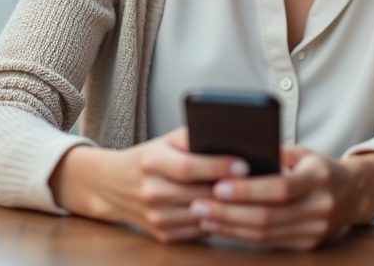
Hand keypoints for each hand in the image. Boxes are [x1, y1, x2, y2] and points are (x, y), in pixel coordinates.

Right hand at [50, 128, 246, 242]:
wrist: (113, 184)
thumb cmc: (151, 157)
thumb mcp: (167, 140)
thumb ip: (195, 138)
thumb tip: (233, 139)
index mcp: (152, 161)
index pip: (189, 167)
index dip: (218, 166)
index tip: (245, 164)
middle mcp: (150, 191)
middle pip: (200, 193)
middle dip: (232, 189)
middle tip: (261, 183)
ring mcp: (155, 217)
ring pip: (203, 215)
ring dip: (229, 208)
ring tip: (253, 197)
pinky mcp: (162, 235)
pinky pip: (198, 230)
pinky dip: (217, 221)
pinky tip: (232, 211)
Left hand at [189, 147, 373, 250]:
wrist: (353, 193)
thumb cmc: (318, 167)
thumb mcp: (303, 153)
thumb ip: (274, 154)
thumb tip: (234, 156)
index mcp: (319, 177)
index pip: (280, 187)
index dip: (248, 189)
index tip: (218, 185)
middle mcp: (320, 207)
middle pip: (268, 216)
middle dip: (229, 212)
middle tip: (198, 204)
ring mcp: (316, 230)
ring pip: (266, 233)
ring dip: (230, 226)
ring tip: (203, 216)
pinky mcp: (308, 244)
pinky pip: (269, 242)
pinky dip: (242, 235)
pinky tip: (222, 226)